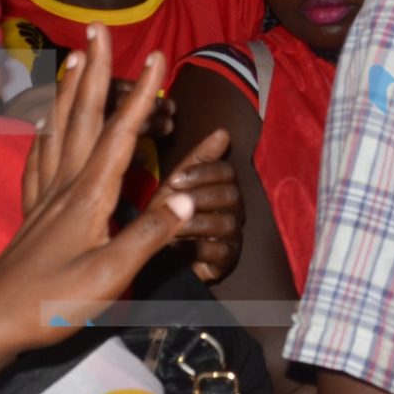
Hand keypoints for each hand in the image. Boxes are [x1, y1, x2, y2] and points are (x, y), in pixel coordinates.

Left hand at [0, 26, 195, 353]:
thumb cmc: (51, 305)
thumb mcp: (109, 277)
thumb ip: (148, 235)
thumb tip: (188, 196)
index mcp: (90, 197)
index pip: (121, 135)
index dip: (140, 96)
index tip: (156, 57)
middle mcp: (66, 187)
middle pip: (84, 118)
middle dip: (95, 71)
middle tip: (97, 29)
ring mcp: (46, 200)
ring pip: (60, 131)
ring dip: (71, 92)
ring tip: (73, 59)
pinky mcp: (33, 216)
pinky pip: (39, 162)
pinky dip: (44, 135)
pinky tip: (43, 127)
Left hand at [163, 140, 242, 284]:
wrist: (159, 259)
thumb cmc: (167, 217)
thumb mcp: (175, 185)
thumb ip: (196, 160)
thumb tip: (223, 132)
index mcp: (222, 187)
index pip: (226, 171)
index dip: (203, 172)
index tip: (174, 180)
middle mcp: (233, 210)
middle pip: (231, 195)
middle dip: (199, 197)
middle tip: (172, 204)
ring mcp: (232, 237)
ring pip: (227, 223)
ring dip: (196, 223)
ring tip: (170, 228)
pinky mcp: (227, 261)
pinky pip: (221, 252)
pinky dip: (197, 248)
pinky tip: (176, 247)